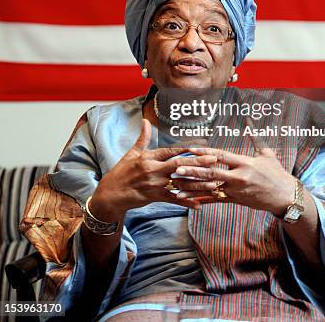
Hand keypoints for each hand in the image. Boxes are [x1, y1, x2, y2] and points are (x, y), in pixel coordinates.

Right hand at [90, 119, 218, 220]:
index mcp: (148, 158)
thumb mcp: (131, 153)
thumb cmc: (121, 172)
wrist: (110, 195)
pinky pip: (174, 200)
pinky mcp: (155, 198)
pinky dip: (187, 202)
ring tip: (213, 183)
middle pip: (179, 165)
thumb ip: (143, 138)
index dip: (187, 148)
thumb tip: (146, 121)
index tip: (202, 146)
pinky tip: (199, 203)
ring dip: (198, 184)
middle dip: (198, 163)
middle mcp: (153, 170)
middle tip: (214, 160)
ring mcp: (155, 185)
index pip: (171, 151)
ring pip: (180, 184)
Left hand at [171, 146, 296, 215]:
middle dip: (193, 171)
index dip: (205, 152)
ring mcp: (236, 190)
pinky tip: (189, 201)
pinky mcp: (236, 201)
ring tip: (176, 186)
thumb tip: (248, 119)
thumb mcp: (266, 153)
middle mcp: (238, 177)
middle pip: (211, 173)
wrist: (285, 196)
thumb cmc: (276, 173)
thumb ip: (254, 136)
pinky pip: (216, 201)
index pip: (221, 155)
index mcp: (245, 163)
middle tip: (176, 168)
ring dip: (192, 187)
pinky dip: (202, 200)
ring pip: (210, 188)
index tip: (190, 149)